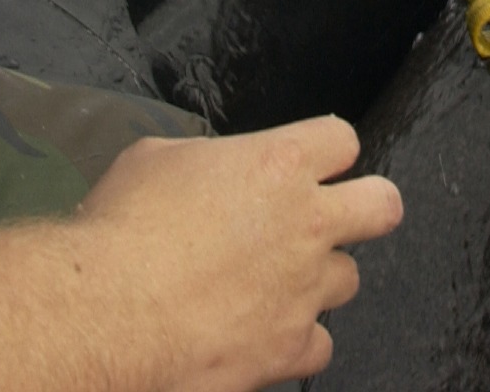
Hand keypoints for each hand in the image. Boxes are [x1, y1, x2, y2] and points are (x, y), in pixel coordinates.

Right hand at [81, 116, 401, 390]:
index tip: (309, 164)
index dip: (325, 152)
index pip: (341, 140)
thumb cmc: (121, 234)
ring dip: (316, 280)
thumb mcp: (154, 160)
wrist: (107, 317)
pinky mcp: (290, 348)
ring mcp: (304, 290)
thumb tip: (208, 170)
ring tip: (271, 284)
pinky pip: (319, 345)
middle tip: (334, 219)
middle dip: (366, 208)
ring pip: (347, 280)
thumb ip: (203, 160)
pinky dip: (296, 341)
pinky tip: (262, 333)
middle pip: (382, 205)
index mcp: (278, 165)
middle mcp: (305, 225)